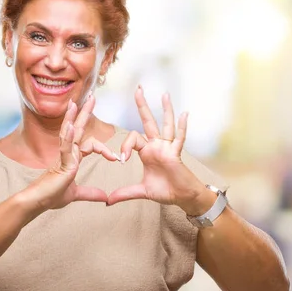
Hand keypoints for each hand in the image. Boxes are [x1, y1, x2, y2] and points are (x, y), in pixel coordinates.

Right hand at [23, 95, 117, 210]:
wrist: (38, 203)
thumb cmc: (52, 196)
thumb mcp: (77, 194)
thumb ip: (91, 193)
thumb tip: (105, 197)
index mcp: (72, 158)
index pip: (89, 144)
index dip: (103, 149)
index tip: (115, 158)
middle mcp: (68, 154)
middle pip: (77, 129)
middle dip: (84, 113)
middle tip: (91, 97)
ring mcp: (63, 156)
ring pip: (69, 133)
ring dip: (72, 117)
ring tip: (76, 102)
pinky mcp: (60, 163)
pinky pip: (65, 147)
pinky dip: (68, 136)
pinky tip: (70, 125)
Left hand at [107, 86, 206, 212]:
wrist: (182, 198)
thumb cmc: (165, 191)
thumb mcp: (141, 191)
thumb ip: (124, 193)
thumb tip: (107, 201)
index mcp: (147, 152)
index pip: (132, 139)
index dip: (124, 146)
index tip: (121, 159)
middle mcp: (157, 146)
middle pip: (148, 122)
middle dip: (142, 106)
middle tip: (138, 88)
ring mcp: (168, 148)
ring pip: (166, 125)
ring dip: (165, 110)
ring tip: (164, 94)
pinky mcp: (177, 154)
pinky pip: (180, 138)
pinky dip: (182, 127)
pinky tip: (184, 114)